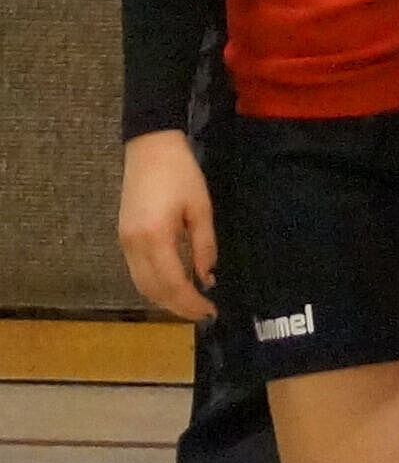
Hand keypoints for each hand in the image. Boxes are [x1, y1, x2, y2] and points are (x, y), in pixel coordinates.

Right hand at [116, 131, 216, 322]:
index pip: (172, 283)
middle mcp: (133, 245)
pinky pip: (136, 272)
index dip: (191, 302)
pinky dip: (154, 285)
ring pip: (141, 284)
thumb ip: (204, 246)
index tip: (211, 312)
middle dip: (178, 307)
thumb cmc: (182, 174)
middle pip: (153, 290)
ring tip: (191, 304)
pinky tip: (174, 286)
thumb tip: (207, 278)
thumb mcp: (201, 209)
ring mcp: (124, 242)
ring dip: (165, 299)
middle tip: (204, 314)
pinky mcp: (123, 237)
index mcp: (154, 237)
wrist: (150, 149)